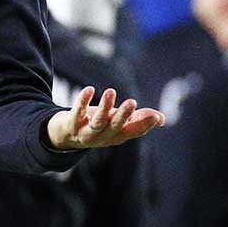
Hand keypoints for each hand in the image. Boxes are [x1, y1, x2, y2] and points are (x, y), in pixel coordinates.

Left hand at [46, 86, 165, 149]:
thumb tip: (161, 118)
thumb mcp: (118, 122)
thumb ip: (138, 119)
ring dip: (104, 107)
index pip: (133, 132)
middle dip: (124, 115)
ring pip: (97, 122)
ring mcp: (86, 132)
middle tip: (132, 102)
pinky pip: (78, 112)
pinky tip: (89, 89)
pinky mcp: (72, 124)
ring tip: (111, 91)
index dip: (144, 126)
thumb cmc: (99, 126)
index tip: (155, 116)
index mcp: (118, 136)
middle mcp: (103, 137)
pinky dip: (83, 101)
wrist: (66, 136)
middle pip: (115, 127)